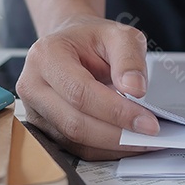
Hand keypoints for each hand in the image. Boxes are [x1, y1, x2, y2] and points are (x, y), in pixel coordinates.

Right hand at [16, 14, 160, 159]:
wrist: (71, 43)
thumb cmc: (91, 39)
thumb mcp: (118, 35)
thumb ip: (129, 58)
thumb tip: (135, 90)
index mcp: (46, 56)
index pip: (80, 92)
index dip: (116, 111)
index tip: (147, 121)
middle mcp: (33, 85)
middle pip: (75, 123)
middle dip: (117, 134)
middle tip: (151, 135)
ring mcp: (34, 110)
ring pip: (75, 140)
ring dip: (113, 146)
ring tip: (144, 140)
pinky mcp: (44, 128)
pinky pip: (75, 148)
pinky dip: (104, 149)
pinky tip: (126, 142)